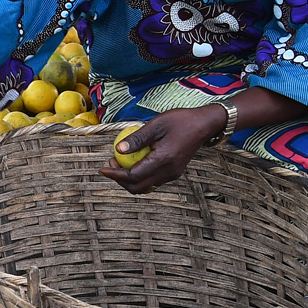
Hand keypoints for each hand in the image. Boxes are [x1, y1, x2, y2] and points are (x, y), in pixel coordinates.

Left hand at [97, 105, 224, 194]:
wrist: (204, 125)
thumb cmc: (181, 121)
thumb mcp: (156, 124)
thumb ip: (137, 139)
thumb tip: (118, 149)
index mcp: (163, 160)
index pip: (133, 176)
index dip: (115, 175)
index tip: (102, 169)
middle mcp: (168, 172)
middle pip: (137, 187)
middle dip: (120, 180)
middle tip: (110, 163)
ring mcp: (172, 174)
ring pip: (145, 186)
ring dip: (129, 179)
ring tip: (120, 161)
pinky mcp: (174, 172)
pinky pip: (152, 180)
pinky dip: (139, 176)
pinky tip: (134, 161)